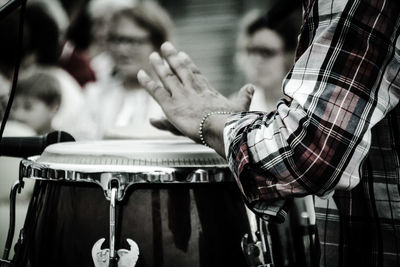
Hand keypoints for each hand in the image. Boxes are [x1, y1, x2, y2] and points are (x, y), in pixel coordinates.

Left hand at [138, 42, 253, 154]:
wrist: (223, 128)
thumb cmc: (233, 120)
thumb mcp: (240, 106)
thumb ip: (244, 96)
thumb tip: (251, 87)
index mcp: (208, 91)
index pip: (195, 74)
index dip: (188, 64)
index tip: (182, 54)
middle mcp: (192, 90)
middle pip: (180, 70)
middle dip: (172, 57)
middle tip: (165, 46)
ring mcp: (181, 96)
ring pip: (167, 77)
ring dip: (158, 66)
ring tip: (152, 56)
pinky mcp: (172, 106)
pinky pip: (157, 92)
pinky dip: (148, 83)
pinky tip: (141, 74)